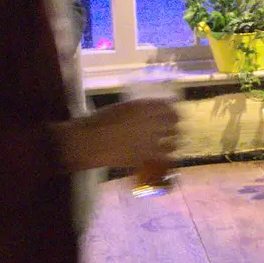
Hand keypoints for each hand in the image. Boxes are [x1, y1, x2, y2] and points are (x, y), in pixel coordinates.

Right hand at [54, 98, 178, 171]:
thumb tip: (148, 114)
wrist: (88, 142)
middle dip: (175, 124)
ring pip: (173, 139)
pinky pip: (165, 156)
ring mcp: (150, 140)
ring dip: (173, 140)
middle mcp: (150, 121)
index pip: (168, 106)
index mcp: (142, 106)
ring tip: (170, 142)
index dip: (173, 109)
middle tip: (173, 127)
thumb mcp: (120, 109)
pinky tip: (164, 156)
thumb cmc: (98, 122)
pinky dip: (166, 156)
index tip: (172, 112)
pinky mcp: (146, 156)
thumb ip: (137, 110)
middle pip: (174, 121)